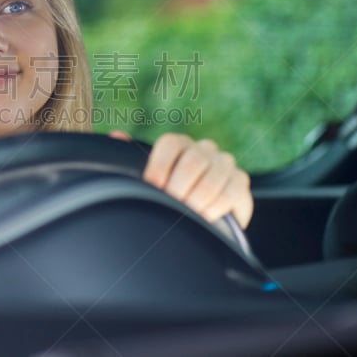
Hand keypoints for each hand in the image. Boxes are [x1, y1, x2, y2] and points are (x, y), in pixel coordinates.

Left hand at [110, 131, 252, 227]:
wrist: (202, 222)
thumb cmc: (171, 199)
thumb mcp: (150, 182)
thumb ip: (132, 160)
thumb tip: (115, 135)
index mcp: (178, 145)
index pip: (170, 144)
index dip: (159, 167)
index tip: (153, 188)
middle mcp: (203, 149)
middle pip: (193, 160)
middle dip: (179, 189)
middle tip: (173, 206)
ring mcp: (224, 163)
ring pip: (213, 176)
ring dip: (197, 201)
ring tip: (188, 216)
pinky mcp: (240, 182)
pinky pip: (231, 191)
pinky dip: (217, 207)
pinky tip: (207, 217)